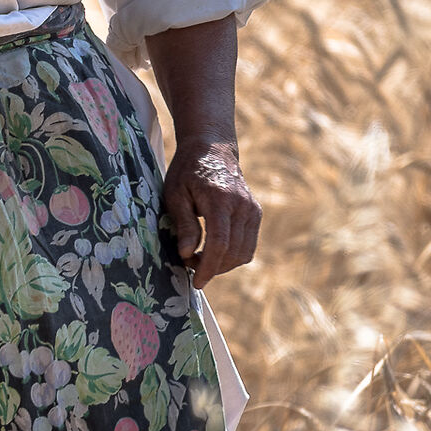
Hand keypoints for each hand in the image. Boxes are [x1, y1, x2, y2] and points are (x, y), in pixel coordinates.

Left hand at [162, 137, 259, 284]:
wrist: (212, 149)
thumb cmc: (187, 171)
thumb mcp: (175, 194)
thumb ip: (184, 224)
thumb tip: (186, 253)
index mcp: (221, 200)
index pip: (220, 243)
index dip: (209, 267)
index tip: (197, 281)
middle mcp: (242, 206)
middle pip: (233, 252)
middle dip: (212, 267)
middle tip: (189, 263)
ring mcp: (252, 210)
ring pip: (244, 253)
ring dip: (223, 264)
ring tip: (199, 257)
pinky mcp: (255, 214)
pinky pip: (248, 245)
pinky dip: (233, 255)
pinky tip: (214, 251)